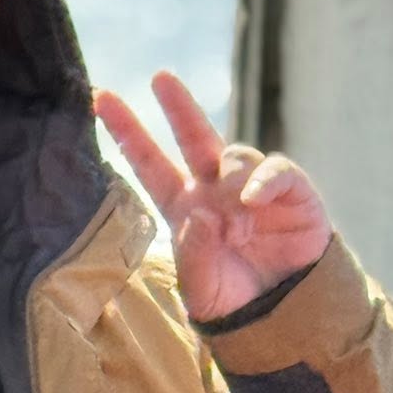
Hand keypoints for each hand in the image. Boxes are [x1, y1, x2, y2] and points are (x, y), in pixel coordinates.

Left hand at [94, 71, 331, 322]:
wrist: (284, 314)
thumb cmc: (235, 300)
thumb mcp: (203, 291)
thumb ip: (195, 257)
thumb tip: (200, 214)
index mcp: (184, 209)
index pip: (150, 166)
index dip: (128, 134)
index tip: (101, 100)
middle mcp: (215, 191)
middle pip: (193, 138)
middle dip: (179, 106)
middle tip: (160, 78)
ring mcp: (252, 188)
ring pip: (234, 154)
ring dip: (229, 177)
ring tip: (236, 217)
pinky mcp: (291, 192)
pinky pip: (276, 171)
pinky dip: (264, 180)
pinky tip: (252, 199)